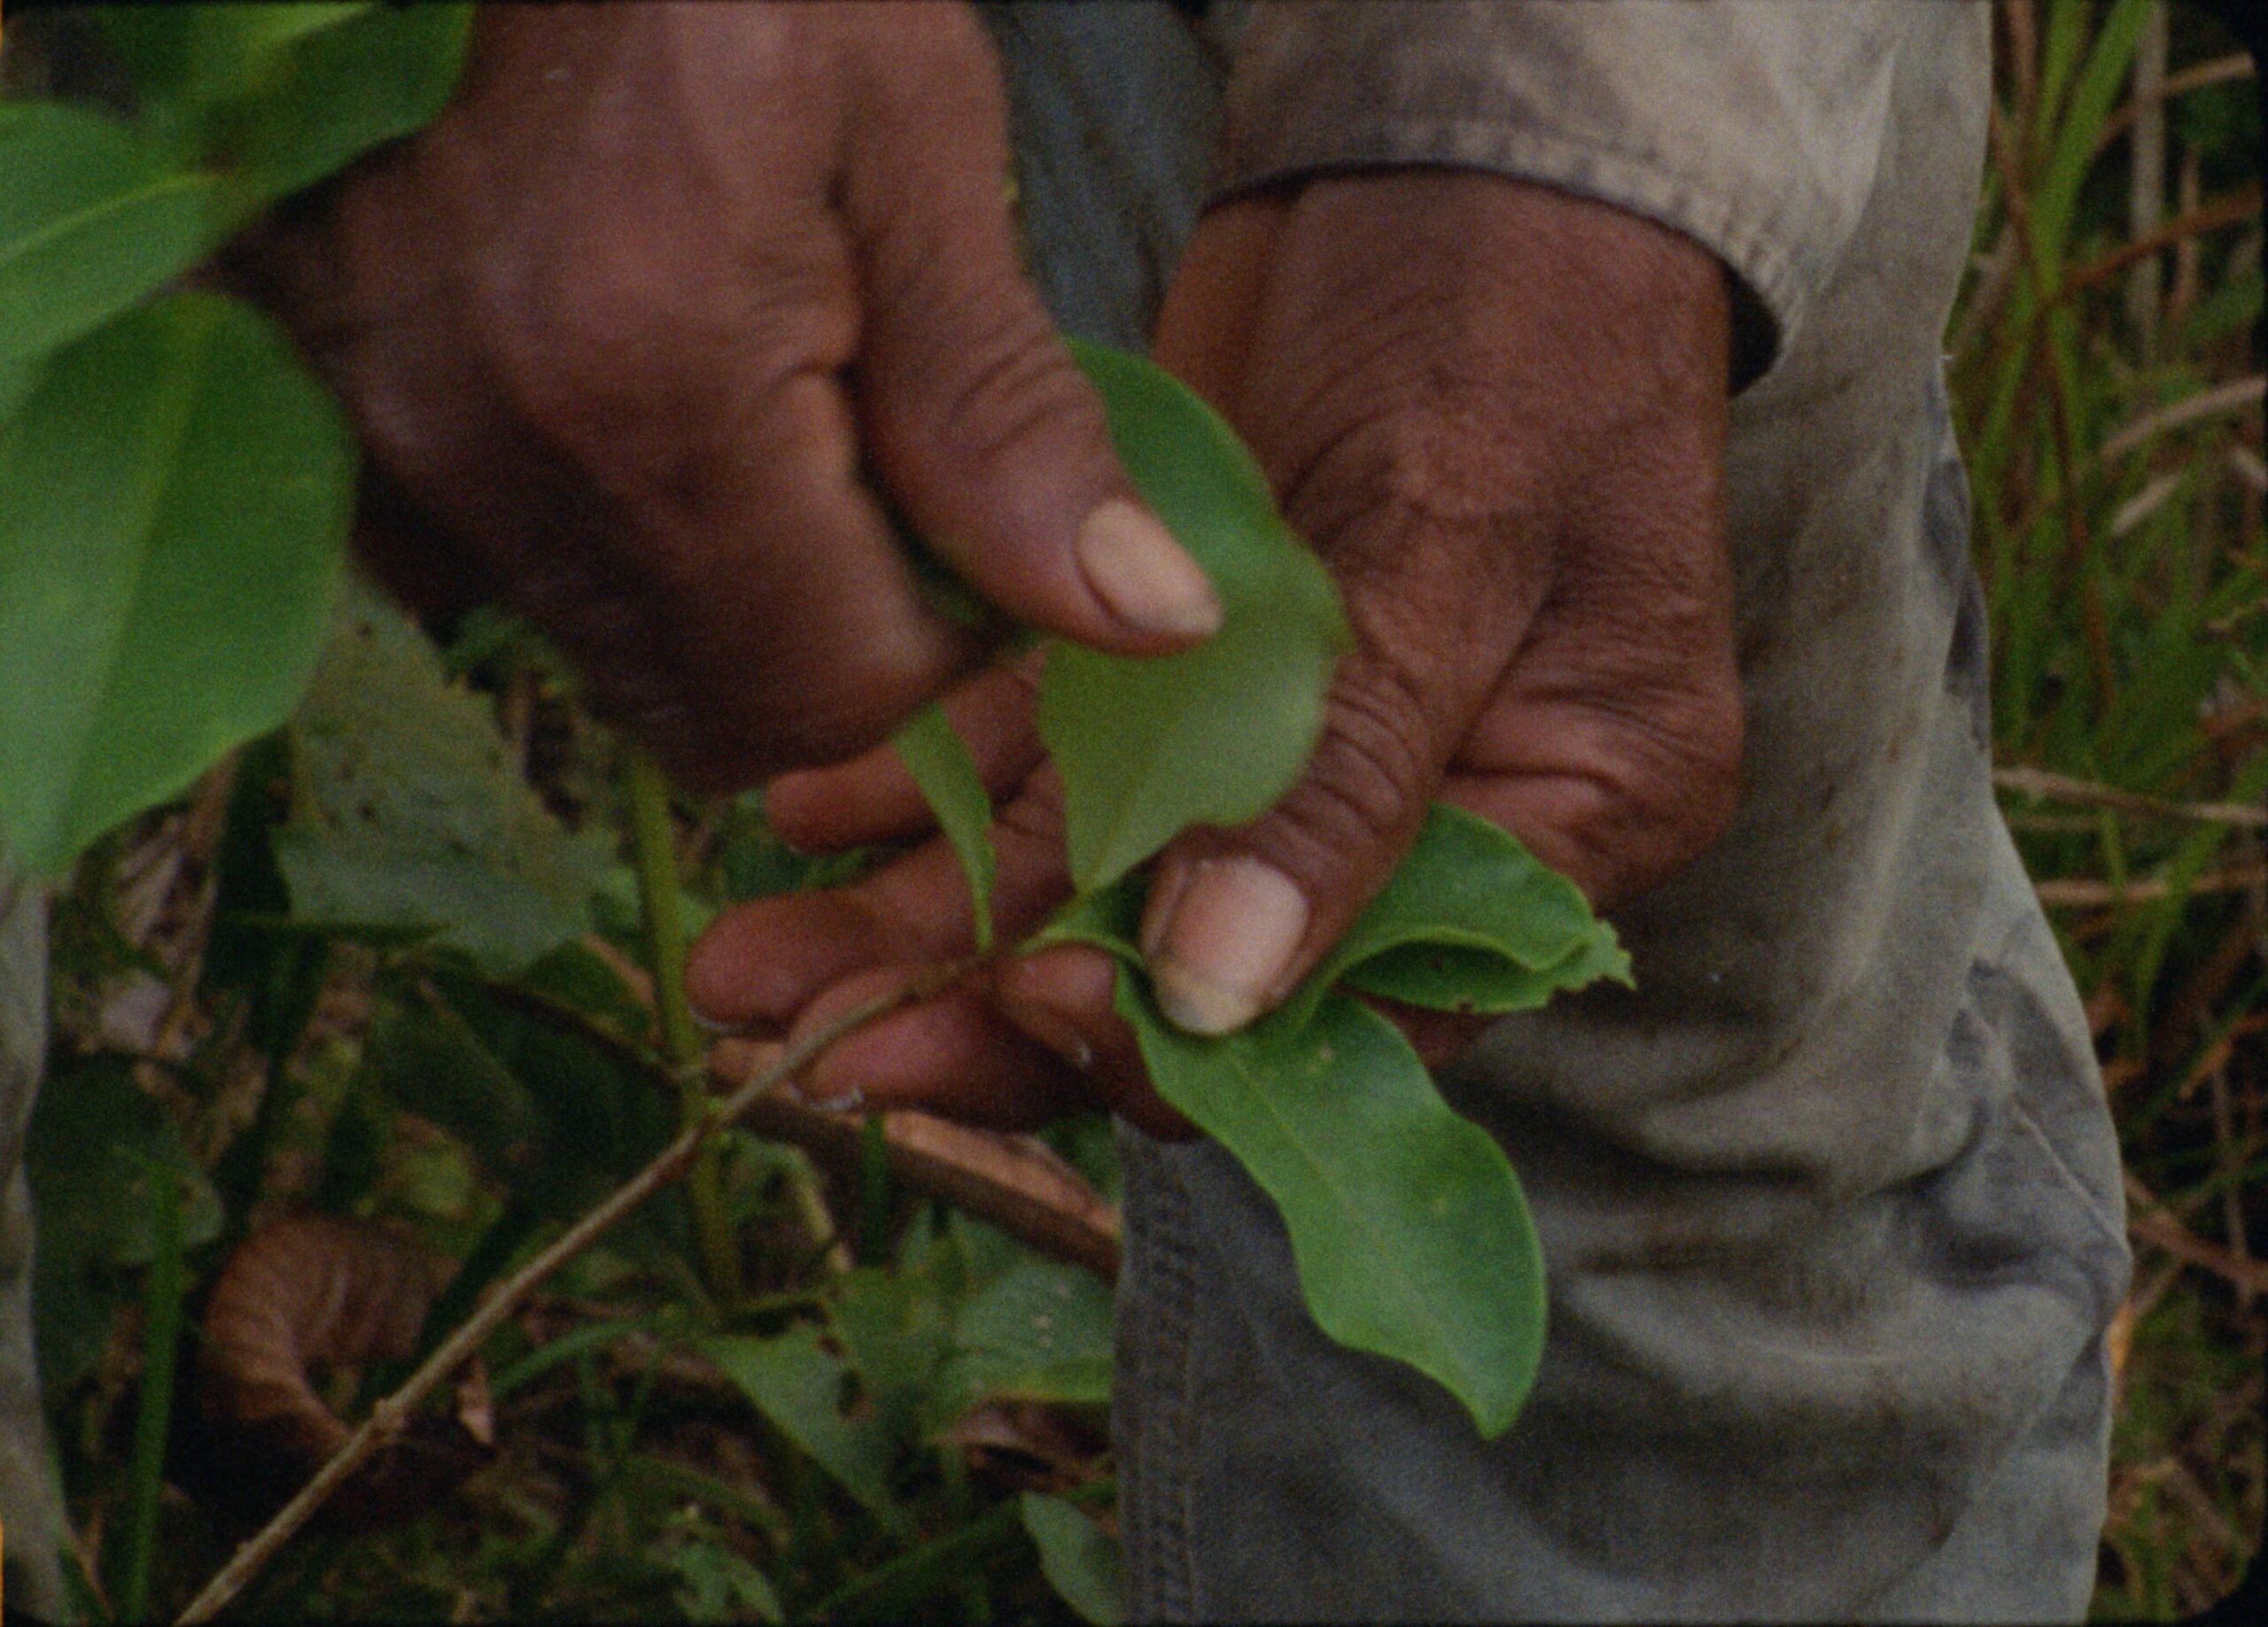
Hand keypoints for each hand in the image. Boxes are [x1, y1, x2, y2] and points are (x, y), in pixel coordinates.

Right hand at [228, 2, 1218, 789]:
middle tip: (882, 471)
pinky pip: (513, 595)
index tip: (972, 510)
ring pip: (622, 668)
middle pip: (722, 717)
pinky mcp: (343, 437)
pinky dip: (615, 553)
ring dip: (734, 603)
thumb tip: (1150, 622)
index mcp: (660, 393)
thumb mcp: (912, 140)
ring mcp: (395, 462)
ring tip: (770, 412)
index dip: (948, 641)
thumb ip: (1008, 411)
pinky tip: (647, 410)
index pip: (842, 692)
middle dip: (841, 644)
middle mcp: (499, 469)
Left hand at [684, 171, 1743, 1131]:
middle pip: (1201, 976)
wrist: (1459, 152)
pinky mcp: (1181, 673)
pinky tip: (816, 810)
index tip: (1030, 1000)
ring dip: (929, 924)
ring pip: (1095, 884)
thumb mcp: (1447, 535)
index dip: (1194, 1041)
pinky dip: (940, 788)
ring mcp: (1284, 746)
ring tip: (755, 960)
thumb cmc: (1518, 315)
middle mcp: (1418, 810)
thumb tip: (1217, 992)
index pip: (1368, 1010)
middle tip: (821, 1038)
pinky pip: (1050, 763)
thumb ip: (1341, 774)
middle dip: (1006, 1013)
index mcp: (1558, 815)